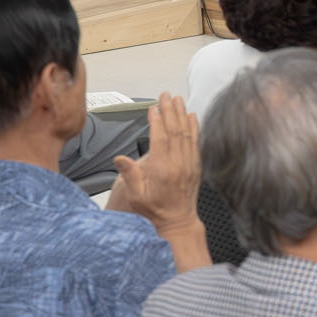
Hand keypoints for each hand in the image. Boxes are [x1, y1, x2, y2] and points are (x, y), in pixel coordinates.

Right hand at [107, 95, 200, 234]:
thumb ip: (130, 176)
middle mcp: (179, 164)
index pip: (161, 139)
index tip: (153, 107)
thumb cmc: (155, 211)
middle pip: (175, 131)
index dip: (158, 121)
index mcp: (163, 170)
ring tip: (178, 99)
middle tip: (166, 95)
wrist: (178, 222)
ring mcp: (190, 164)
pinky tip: (193, 116)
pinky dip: (195, 127)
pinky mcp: (196, 166)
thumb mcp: (136, 196)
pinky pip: (196, 142)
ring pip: (187, 134)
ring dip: (183, 114)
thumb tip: (120, 158)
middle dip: (170, 111)